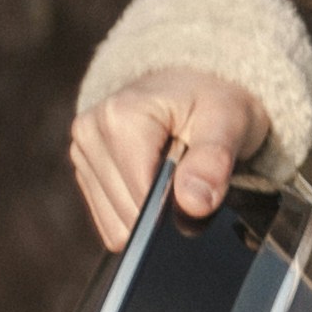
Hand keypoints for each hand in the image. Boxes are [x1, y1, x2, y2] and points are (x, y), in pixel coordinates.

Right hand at [69, 70, 267, 252]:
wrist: (195, 85)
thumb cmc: (213, 102)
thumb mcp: (229, 122)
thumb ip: (213, 162)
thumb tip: (194, 204)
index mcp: (120, 116)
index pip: (142, 194)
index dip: (176, 204)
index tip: (200, 189)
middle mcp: (90, 132)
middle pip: (128, 213)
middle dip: (165, 209)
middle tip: (190, 175)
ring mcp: (82, 153)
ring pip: (117, 225)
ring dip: (151, 214)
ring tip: (173, 176)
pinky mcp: (84, 172)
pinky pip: (111, 224)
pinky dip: (138, 216)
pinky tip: (155, 185)